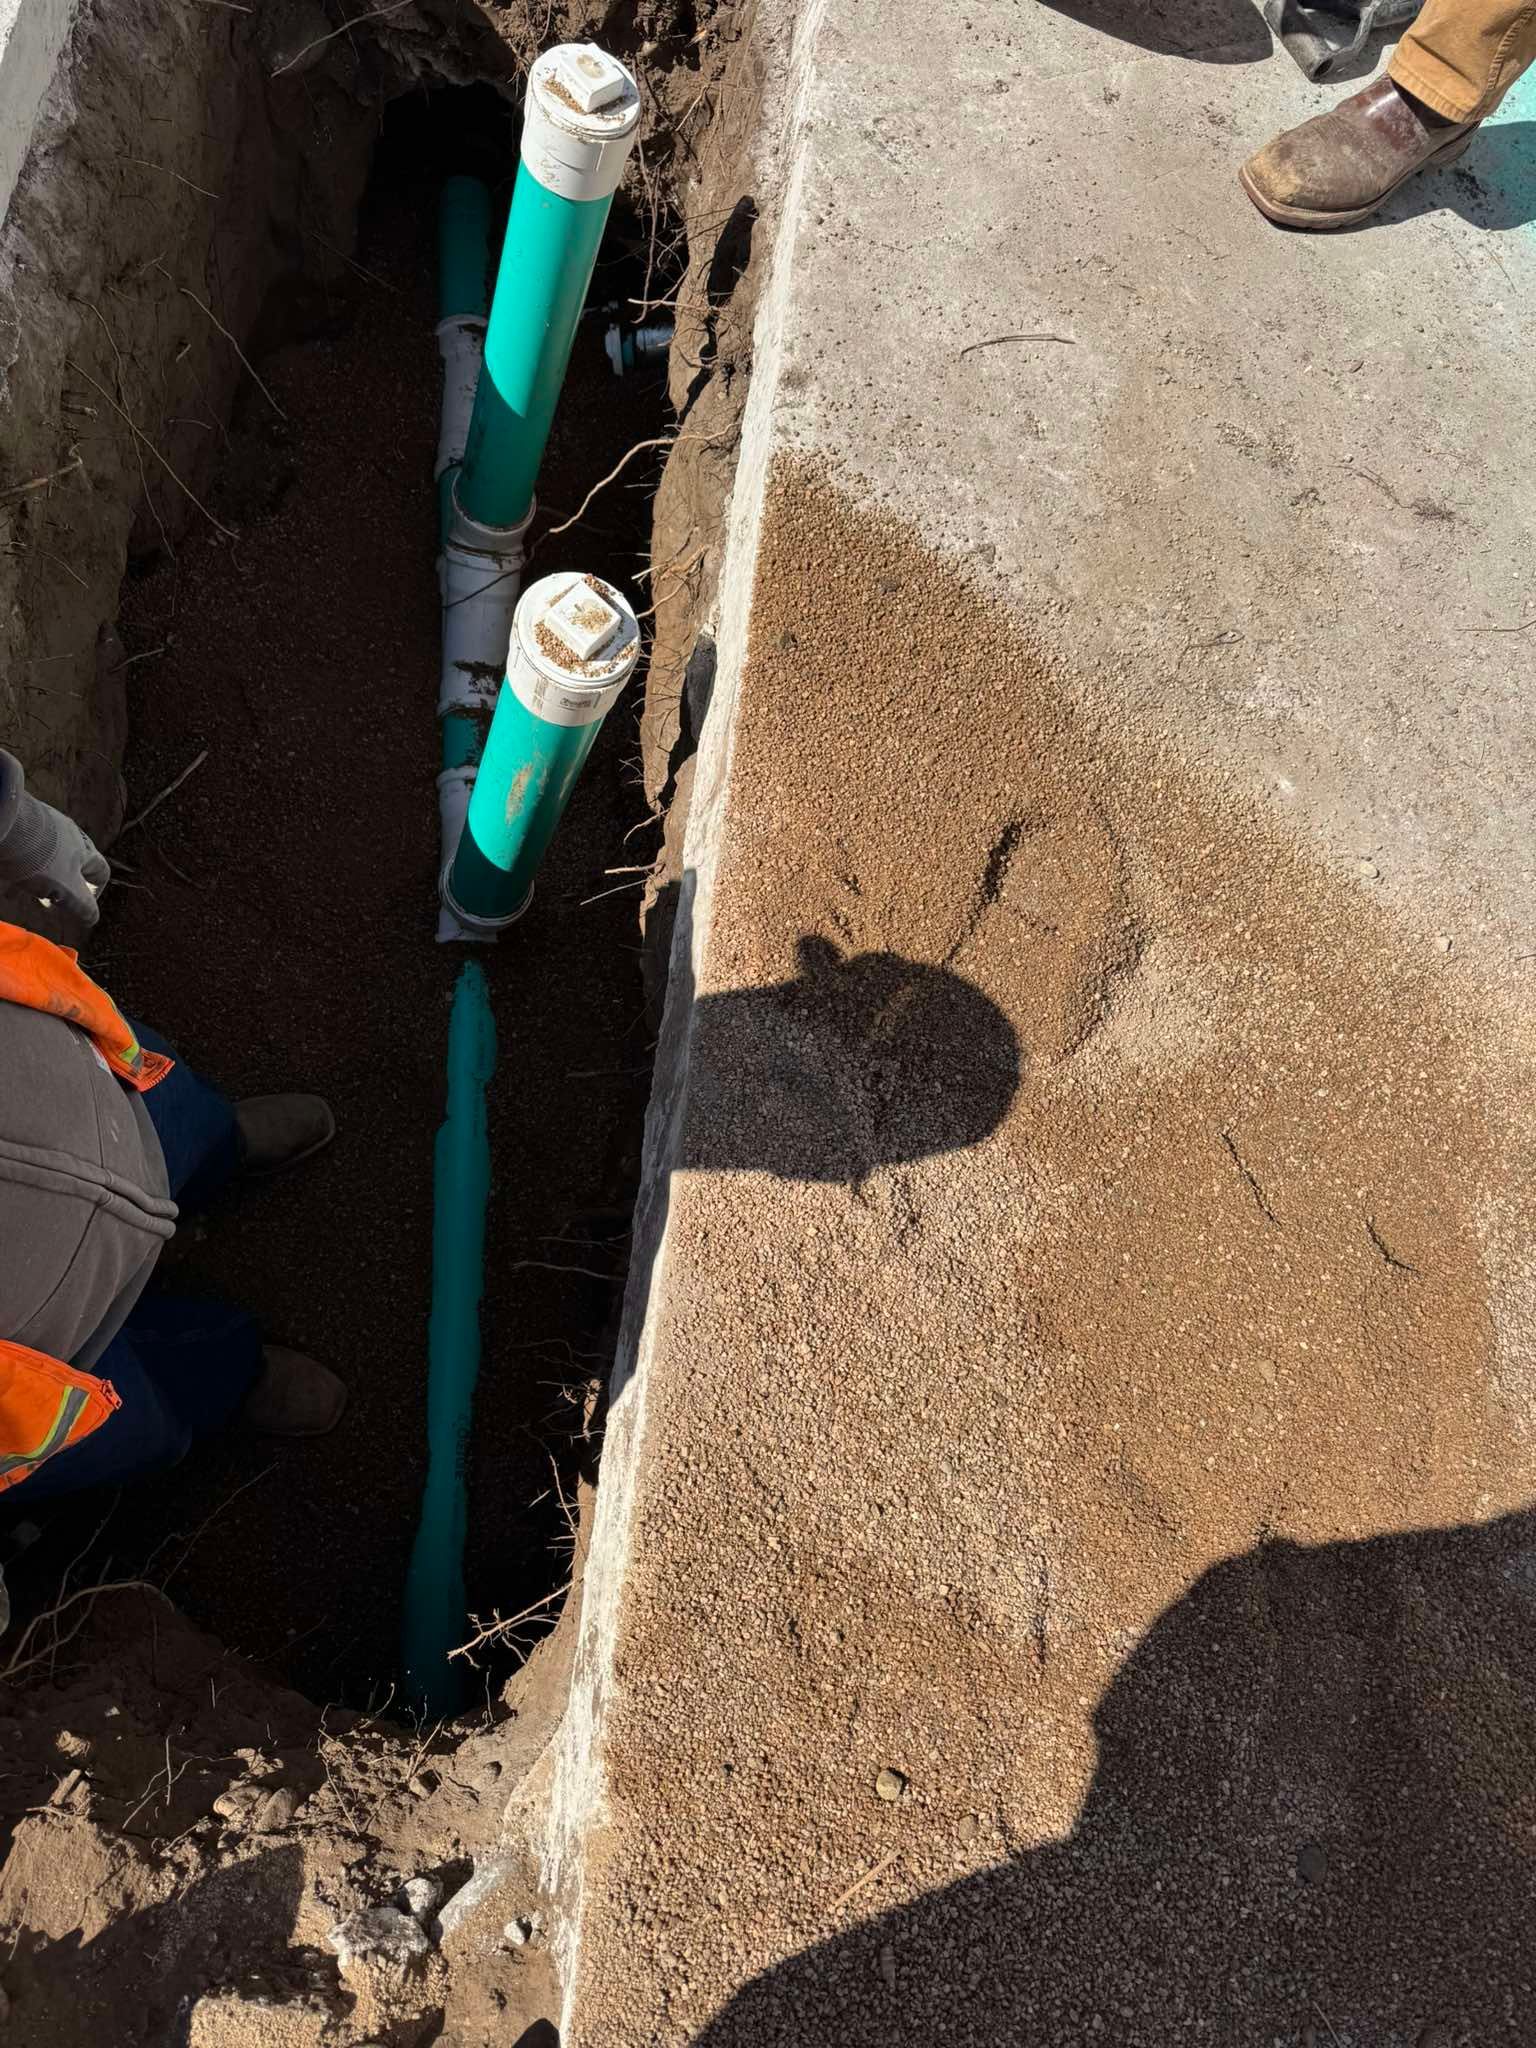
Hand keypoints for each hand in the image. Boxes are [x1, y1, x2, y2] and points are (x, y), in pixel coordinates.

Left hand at [0, 751, 110, 929]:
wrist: (6, 822)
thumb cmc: (39, 858)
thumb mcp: (65, 890)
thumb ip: (82, 906)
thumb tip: (93, 919)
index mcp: (84, 851)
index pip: (101, 873)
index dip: (94, 893)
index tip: (79, 906)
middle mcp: (69, 835)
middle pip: (71, 866)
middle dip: (59, 887)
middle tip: (45, 901)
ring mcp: (46, 826)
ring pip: (47, 858)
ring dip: (36, 877)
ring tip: (20, 891)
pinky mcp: (25, 821)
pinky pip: (27, 847)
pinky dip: (20, 864)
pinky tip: (7, 872)